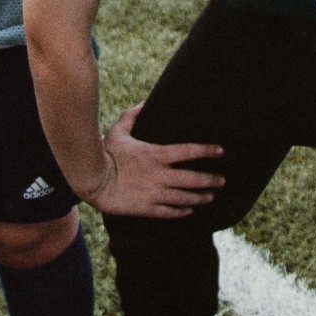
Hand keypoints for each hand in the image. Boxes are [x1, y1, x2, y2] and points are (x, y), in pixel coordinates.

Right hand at [86, 104, 224, 217]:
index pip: (188, 151)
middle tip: (223, 180)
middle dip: (211, 180)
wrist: (92, 180)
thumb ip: (133, 116)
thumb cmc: (106, 153)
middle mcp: (159, 175)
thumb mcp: (119, 130)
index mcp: (156, 154)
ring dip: (201, 198)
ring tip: (211, 197)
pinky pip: (170, 212)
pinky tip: (190, 210)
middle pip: (193, 179)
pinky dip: (182, 211)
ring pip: (185, 198)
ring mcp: (154, 193)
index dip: (207, 150)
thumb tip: (145, 103)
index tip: (221, 150)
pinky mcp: (147, 208)